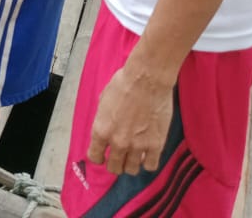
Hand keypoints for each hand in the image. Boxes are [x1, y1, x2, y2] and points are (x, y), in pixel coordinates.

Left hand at [86, 60, 174, 175]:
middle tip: (120, 157)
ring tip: (134, 156)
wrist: (146, 81)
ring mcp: (137, 145)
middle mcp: (117, 142)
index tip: (103, 154)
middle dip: (115, 164)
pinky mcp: (156, 145)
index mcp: (101, 130)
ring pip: (132, 170)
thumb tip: (106, 127)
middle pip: (114, 168)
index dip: (99, 157)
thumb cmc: (123, 84)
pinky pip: (151, 166)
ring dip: (132, 165)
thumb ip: (103, 120)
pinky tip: (147, 154)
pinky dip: (148, 162)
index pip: (95, 157)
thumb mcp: (103, 101)